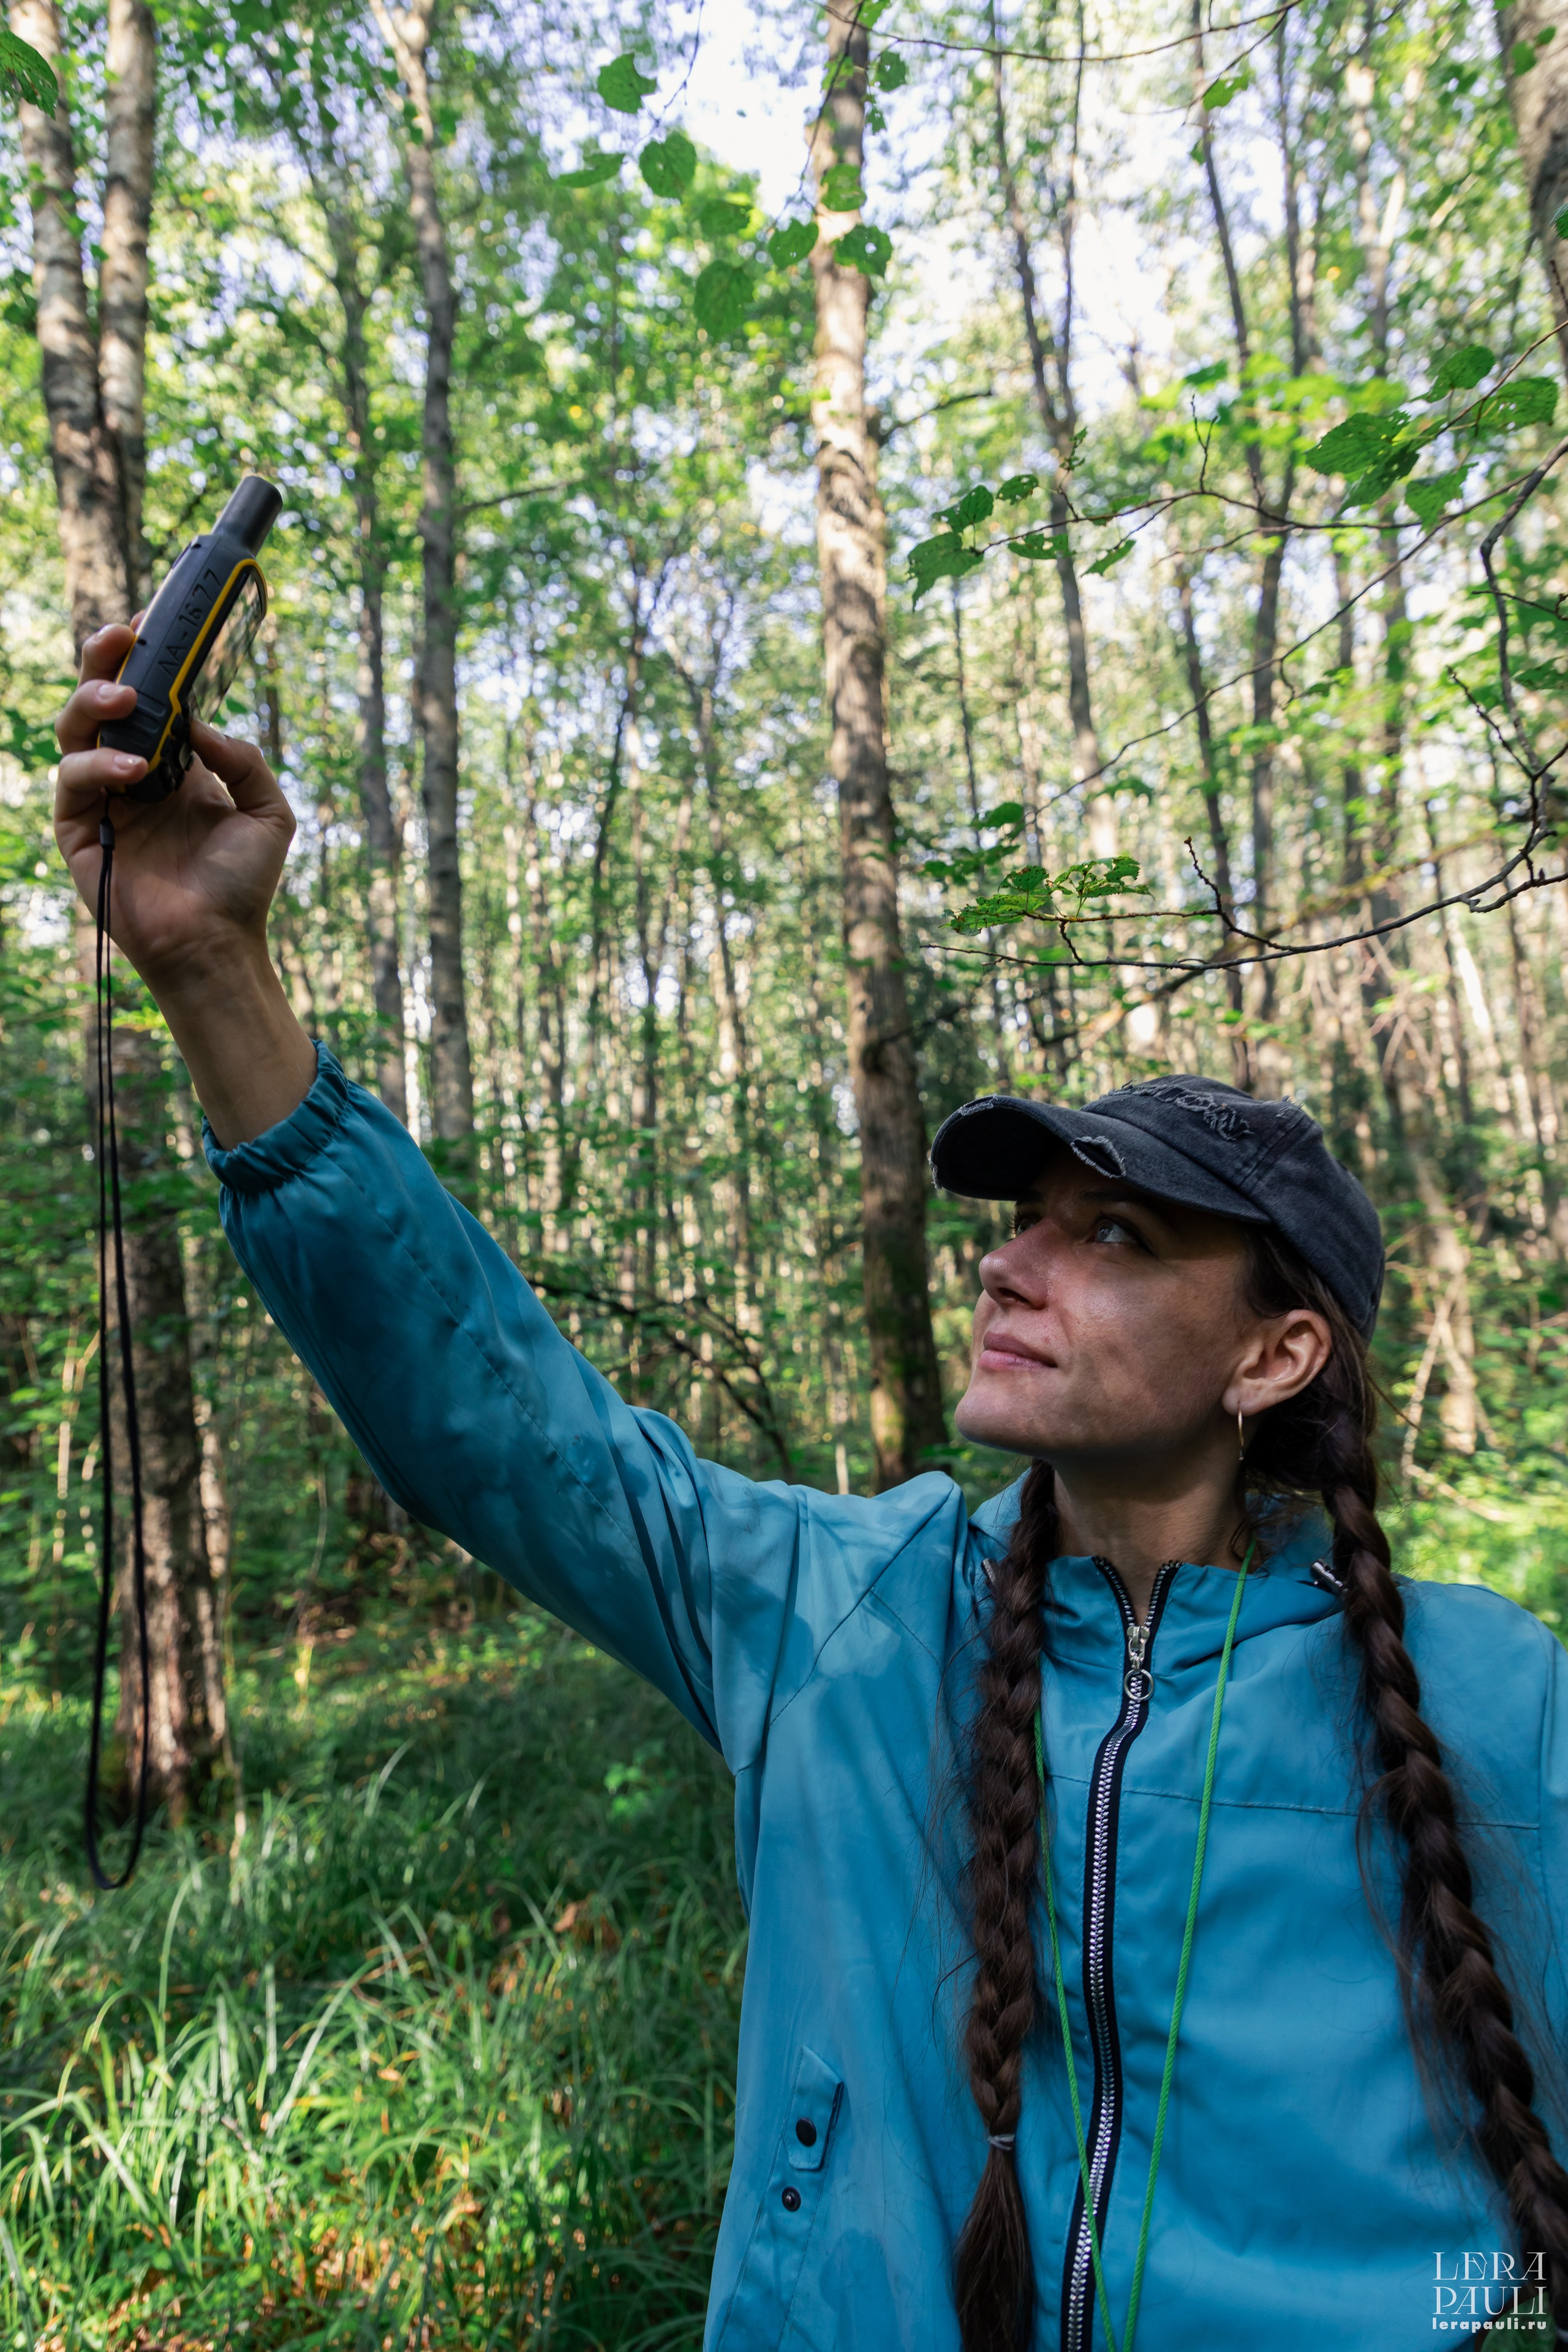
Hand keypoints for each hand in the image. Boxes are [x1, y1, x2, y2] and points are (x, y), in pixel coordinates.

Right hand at [52, 622, 316, 1147]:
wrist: (219, 943)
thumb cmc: (242, 884)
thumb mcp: (268, 812)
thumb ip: (242, 759)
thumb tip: (200, 721)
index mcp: (172, 764)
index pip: (148, 698)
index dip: (143, 660)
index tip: (153, 625)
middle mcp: (131, 775)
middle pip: (99, 702)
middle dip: (103, 661)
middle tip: (122, 639)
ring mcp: (100, 802)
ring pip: (73, 732)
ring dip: (94, 704)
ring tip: (128, 700)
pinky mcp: (78, 832)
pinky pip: (71, 783)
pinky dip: (97, 767)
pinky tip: (132, 770)